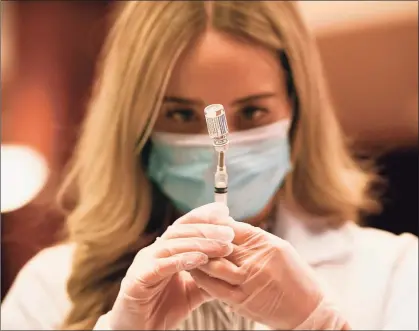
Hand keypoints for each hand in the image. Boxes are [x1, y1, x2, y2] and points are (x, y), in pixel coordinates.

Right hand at [108, 203, 234, 329]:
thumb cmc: (162, 308)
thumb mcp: (192, 291)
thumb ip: (208, 278)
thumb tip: (232, 268)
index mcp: (165, 250)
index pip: (184, 226)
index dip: (203, 216)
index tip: (224, 211)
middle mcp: (154, 251)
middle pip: (180, 231)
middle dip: (206, 229)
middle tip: (229, 232)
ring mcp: (144, 263)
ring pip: (173, 245)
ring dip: (200, 244)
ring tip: (222, 247)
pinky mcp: (138, 279)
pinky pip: (161, 266)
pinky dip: (181, 260)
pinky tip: (201, 260)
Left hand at [189, 218, 348, 329]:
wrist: (308, 310)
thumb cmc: (295, 277)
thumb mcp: (279, 249)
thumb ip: (255, 239)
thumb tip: (231, 228)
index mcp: (265, 244)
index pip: (233, 228)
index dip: (216, 224)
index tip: (205, 221)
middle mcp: (256, 261)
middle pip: (220, 245)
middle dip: (203, 239)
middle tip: (188, 233)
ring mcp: (248, 282)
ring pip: (214, 266)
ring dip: (199, 258)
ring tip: (188, 251)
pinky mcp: (242, 300)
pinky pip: (215, 287)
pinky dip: (203, 278)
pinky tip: (194, 272)